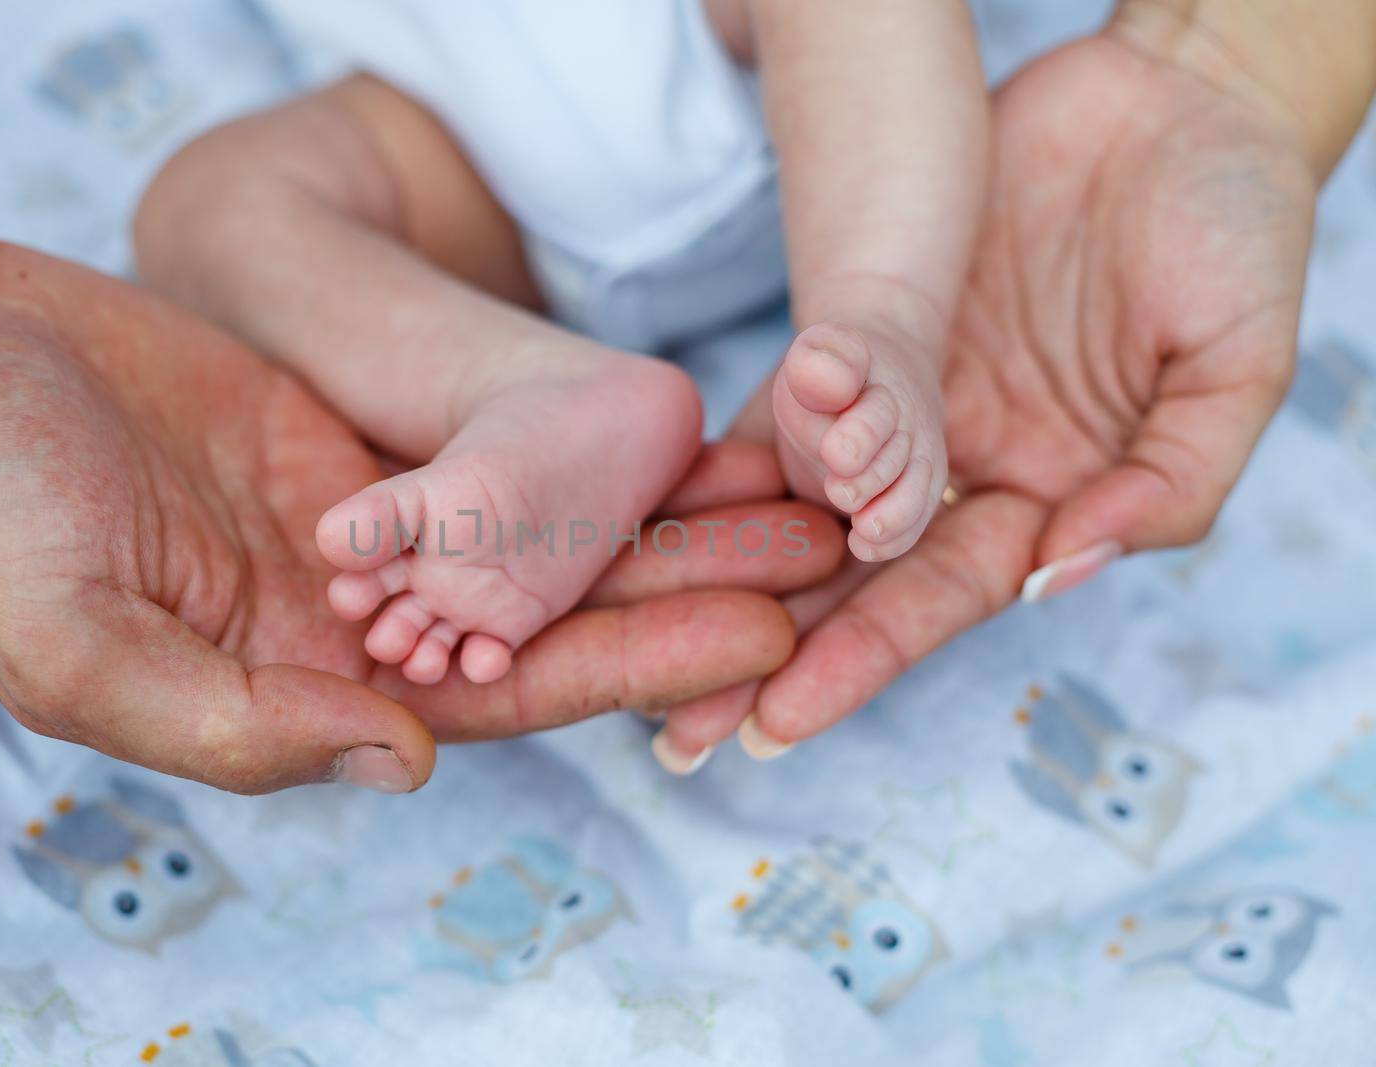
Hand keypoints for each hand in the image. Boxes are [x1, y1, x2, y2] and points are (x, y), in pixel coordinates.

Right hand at [0, 237, 829, 792]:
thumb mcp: (88, 653)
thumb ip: (253, 728)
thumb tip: (417, 766)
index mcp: (299, 695)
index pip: (504, 691)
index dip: (633, 667)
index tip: (761, 641)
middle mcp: (346, 624)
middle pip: (550, 613)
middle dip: (682, 588)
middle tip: (825, 556)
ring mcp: (356, 526)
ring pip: (536, 529)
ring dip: (650, 514)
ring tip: (782, 489)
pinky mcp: (349, 441)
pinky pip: (485, 450)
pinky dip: (572, 445)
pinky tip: (659, 427)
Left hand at [654, 29, 1321, 765]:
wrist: (1180, 103)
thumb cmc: (1236, 231)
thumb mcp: (1236, 365)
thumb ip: (1168, 481)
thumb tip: (1055, 573)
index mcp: (1051, 503)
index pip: (936, 601)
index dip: (856, 660)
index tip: (774, 721)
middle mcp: (966, 472)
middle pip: (844, 582)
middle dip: (760, 652)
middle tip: (670, 726)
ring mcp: (913, 410)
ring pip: (797, 508)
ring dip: (720, 572)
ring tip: (634, 632)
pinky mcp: (870, 343)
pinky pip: (782, 408)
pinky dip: (725, 457)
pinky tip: (656, 509)